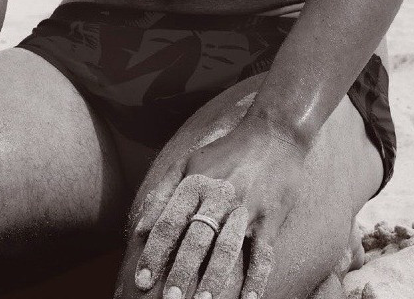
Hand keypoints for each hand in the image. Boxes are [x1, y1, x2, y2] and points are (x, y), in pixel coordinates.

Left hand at [132, 118, 307, 298]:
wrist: (273, 133)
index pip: (169, 222)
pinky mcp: (270, 218)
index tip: (141, 280)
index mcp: (195, 182)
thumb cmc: (226, 152)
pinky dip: (257, 279)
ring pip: (228, 247)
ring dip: (215, 277)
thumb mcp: (188, 162)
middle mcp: (219, 195)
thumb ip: (163, 192)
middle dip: (181, 271)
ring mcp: (246, 208)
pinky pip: (263, 253)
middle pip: (196, 238)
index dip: (154, 252)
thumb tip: (139, 227)